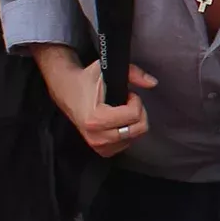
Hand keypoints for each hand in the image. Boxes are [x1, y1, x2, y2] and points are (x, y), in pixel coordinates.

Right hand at [35, 46, 155, 157]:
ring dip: (134, 122)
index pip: (134, 115)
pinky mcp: (102, 150)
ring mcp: (99, 146)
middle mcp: (96, 136)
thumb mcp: (105, 69)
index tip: (128, 94)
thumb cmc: (85, 80)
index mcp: (95, 119)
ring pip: (135, 137)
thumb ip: (132, 73)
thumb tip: (153, 82)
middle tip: (127, 103)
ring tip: (121, 111)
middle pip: (138, 129)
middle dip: (138, 113)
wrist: (66, 92)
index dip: (136, 101)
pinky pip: (128, 144)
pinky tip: (119, 122)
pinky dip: (128, 132)